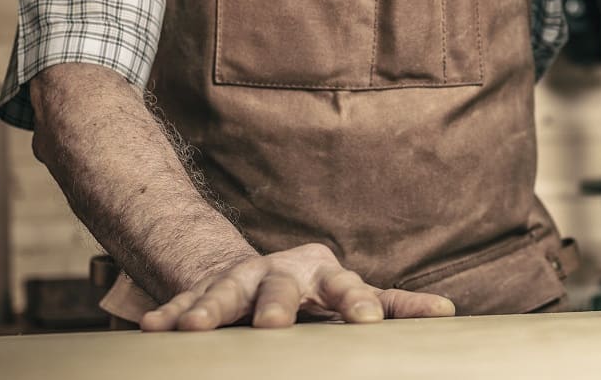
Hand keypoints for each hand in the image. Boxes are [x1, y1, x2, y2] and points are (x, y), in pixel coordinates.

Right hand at [140, 243, 455, 330]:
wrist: (266, 271)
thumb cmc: (323, 291)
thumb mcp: (357, 295)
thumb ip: (397, 306)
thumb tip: (449, 314)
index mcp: (326, 275)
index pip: (346, 288)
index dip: (356, 303)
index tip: (366, 321)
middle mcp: (282, 272)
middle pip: (280, 286)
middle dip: (276, 304)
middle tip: (274, 326)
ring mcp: (242, 279)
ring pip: (225, 291)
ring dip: (210, 309)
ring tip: (197, 330)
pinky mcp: (206, 290)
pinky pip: (184, 301)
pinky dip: (170, 314)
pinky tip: (150, 328)